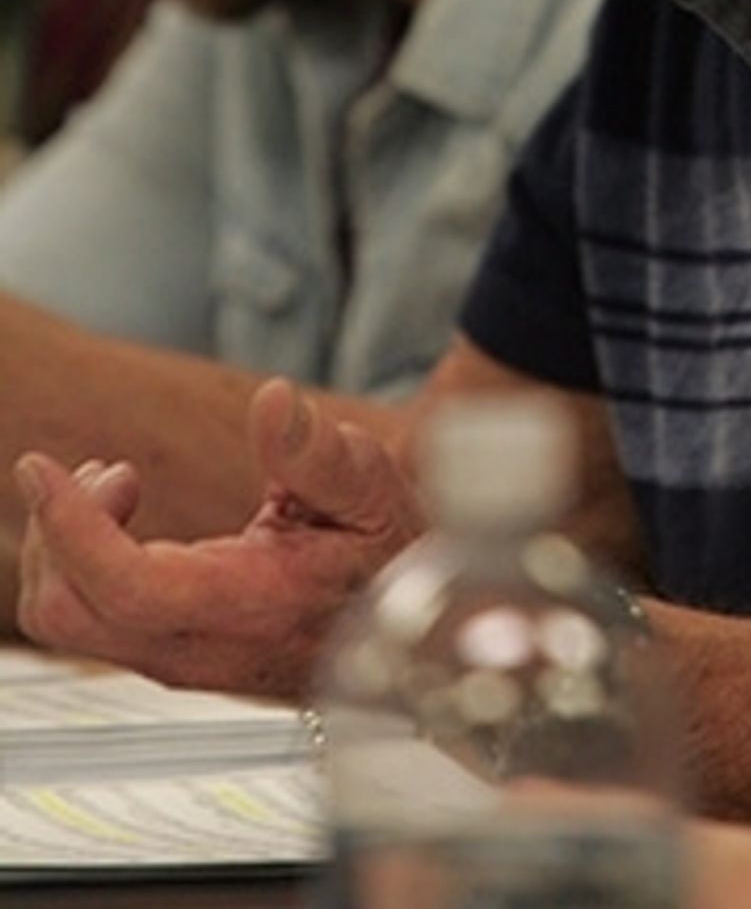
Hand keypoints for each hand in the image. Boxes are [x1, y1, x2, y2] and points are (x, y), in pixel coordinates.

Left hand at [13, 375, 422, 696]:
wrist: (400, 635)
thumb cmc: (386, 562)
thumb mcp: (370, 492)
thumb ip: (318, 452)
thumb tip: (273, 402)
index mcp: (245, 604)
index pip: (126, 585)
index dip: (70, 526)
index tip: (41, 467)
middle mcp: (195, 646)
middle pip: (68, 611)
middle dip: (60, 528)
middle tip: (114, 472)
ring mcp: (172, 657)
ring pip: (65, 619)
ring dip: (65, 542)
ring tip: (120, 485)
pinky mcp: (164, 651)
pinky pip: (87, 617)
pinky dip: (79, 560)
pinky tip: (127, 515)